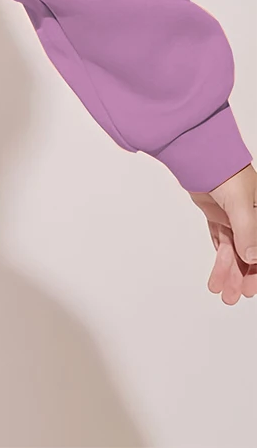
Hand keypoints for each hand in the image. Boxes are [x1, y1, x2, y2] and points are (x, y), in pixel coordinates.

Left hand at [189, 164, 256, 303]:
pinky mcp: (219, 214)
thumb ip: (248, 231)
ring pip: (235, 251)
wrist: (198, 153)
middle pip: (251, 255)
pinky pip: (223, 241)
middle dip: (242, 277)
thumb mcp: (241, 204)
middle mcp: (253, 219)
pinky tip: (219, 271)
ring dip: (229, 271)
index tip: (250, 291)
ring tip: (219, 290)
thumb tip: (253, 258)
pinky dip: (221, 257)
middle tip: (231, 297)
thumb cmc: (226, 171)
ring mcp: (236, 217)